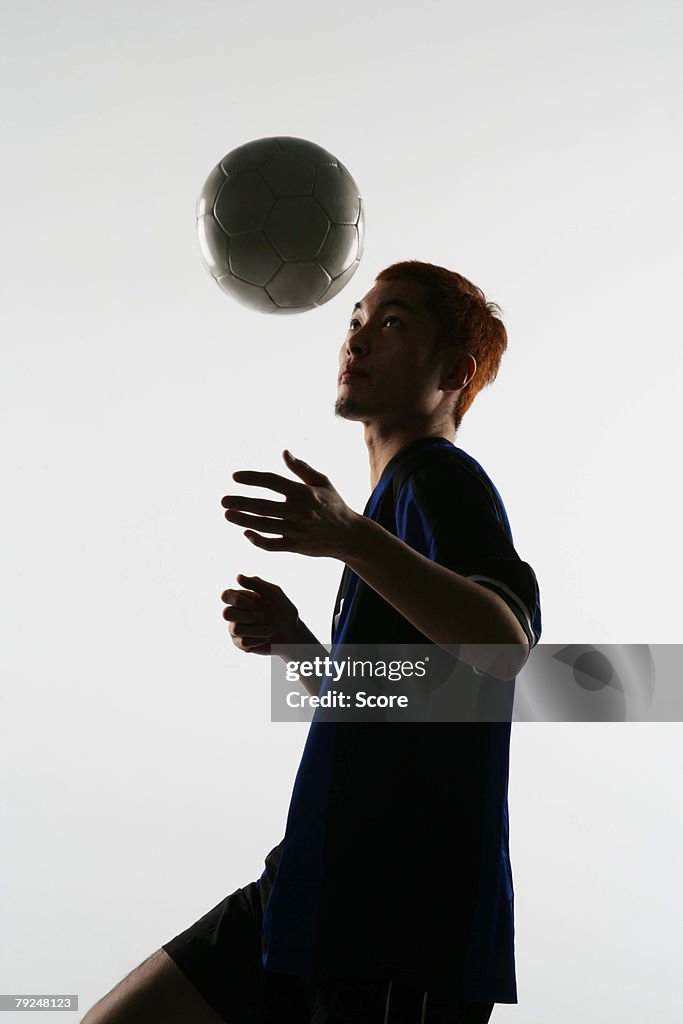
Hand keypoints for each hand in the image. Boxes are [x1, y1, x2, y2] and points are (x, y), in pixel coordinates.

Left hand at [221, 450, 358, 558]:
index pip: (273, 482)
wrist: (349, 535)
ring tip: (227, 514)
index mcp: (305, 493)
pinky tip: (246, 531)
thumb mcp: (322, 482)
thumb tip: (284, 452)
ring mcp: (298, 531)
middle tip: (223, 500)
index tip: (235, 477)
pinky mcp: (297, 547)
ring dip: (244, 520)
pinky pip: (272, 545)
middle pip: (265, 507)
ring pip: (265, 526)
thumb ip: (301, 468)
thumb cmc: (334, 504)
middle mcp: (301, 512)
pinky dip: (258, 540)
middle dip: (241, 503)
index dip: (252, 478)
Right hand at [221, 574, 299, 654]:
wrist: (292, 633)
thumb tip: (238, 576)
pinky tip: (266, 638)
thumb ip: (256, 583)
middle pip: (226, 613)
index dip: (237, 600)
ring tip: (270, 630)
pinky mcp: (241, 644)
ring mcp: (236, 629)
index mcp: (241, 599)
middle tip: (263, 617)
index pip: (226, 595)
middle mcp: (235, 613)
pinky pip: (242, 642)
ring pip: (235, 629)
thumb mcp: (274, 593)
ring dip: (257, 629)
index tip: (254, 603)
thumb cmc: (284, 610)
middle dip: (248, 616)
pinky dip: (258, 639)